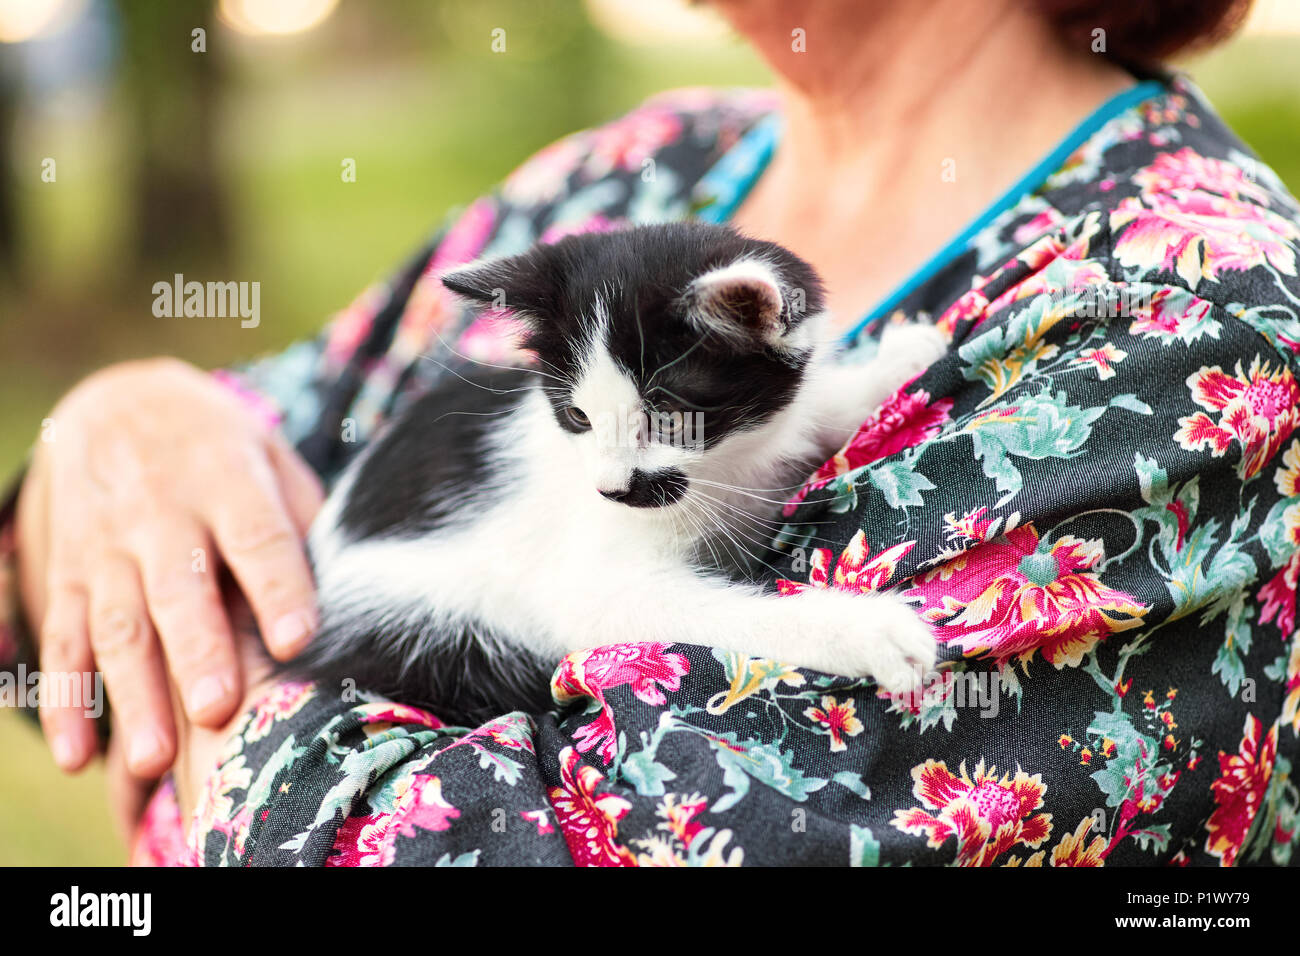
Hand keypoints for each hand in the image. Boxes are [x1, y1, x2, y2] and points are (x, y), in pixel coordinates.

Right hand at [15, 357, 322, 778]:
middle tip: (217, 713)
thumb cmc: (223, 448)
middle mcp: (161, 513)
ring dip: (133, 696)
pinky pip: (61, 639)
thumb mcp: (271, 455)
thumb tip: (348, 589)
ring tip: (153, 760)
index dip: (278, 587)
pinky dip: (65, 700)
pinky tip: (79, 757)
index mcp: (227, 478)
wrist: (117, 402)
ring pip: (117, 625)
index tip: (298, 641)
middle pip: (180, 590)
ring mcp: (107, 546)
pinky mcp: (67, 573)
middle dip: (197, 653)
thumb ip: (303, 518)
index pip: (258, 536)